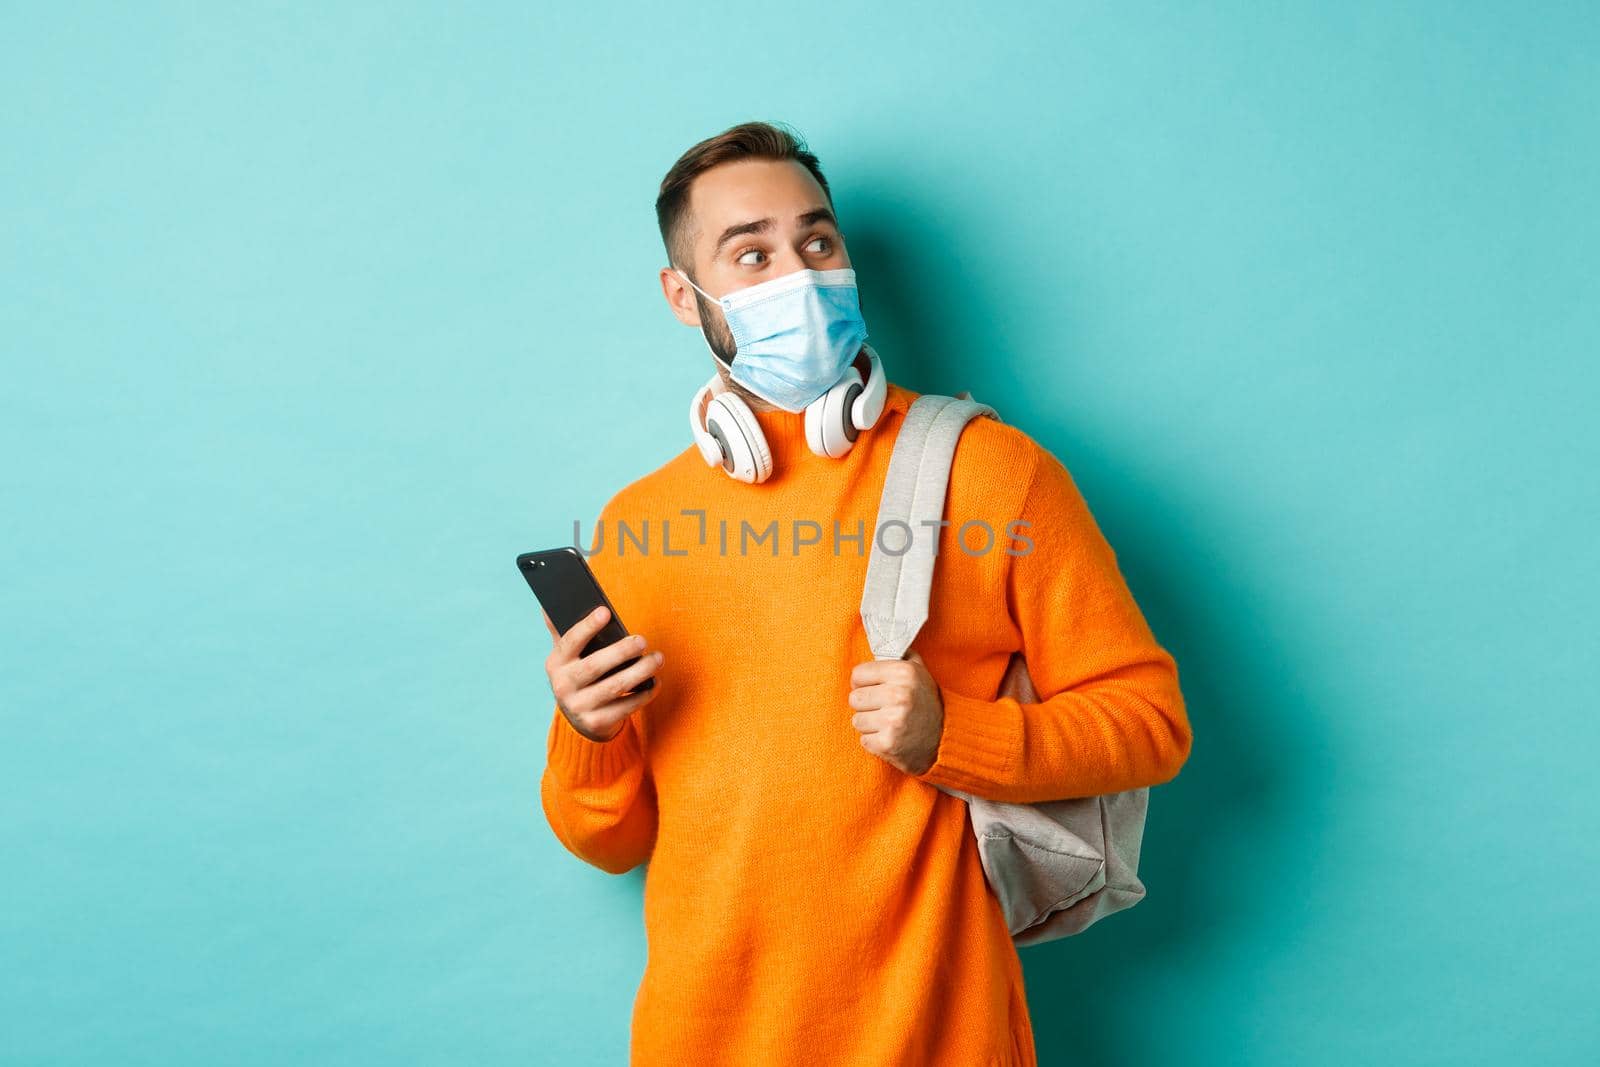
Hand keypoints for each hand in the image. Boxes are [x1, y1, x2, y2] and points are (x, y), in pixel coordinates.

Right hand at [543, 606, 662, 741]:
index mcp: (555, 664)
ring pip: (613, 687)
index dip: (587, 626)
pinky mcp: (596, 723)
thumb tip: (546, 606)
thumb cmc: (579, 676)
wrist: (579, 720)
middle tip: (642, 640)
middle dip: (620, 651)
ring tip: (657, 658)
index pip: (570, 642)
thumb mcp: (567, 657)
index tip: (606, 612)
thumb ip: (561, 632)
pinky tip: (655, 682)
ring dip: (639, 671)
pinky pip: (625, 707)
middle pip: (594, 666)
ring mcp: (579, 707)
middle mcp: (563, 686)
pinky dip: (644, 694)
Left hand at [848, 648, 944, 775]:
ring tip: (889, 723)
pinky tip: (891, 737)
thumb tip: (879, 640)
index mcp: (904, 672)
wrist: (944, 739)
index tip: (876, 689)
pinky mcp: (888, 743)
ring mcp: (893, 720)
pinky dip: (875, 742)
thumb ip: (899, 654)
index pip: (857, 674)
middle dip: (866, 705)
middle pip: (854, 698)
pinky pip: (864, 740)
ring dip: (870, 724)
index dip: (865, 683)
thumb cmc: (926, 702)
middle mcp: (899, 694)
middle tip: (884, 708)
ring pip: (857, 720)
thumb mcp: (919, 672)